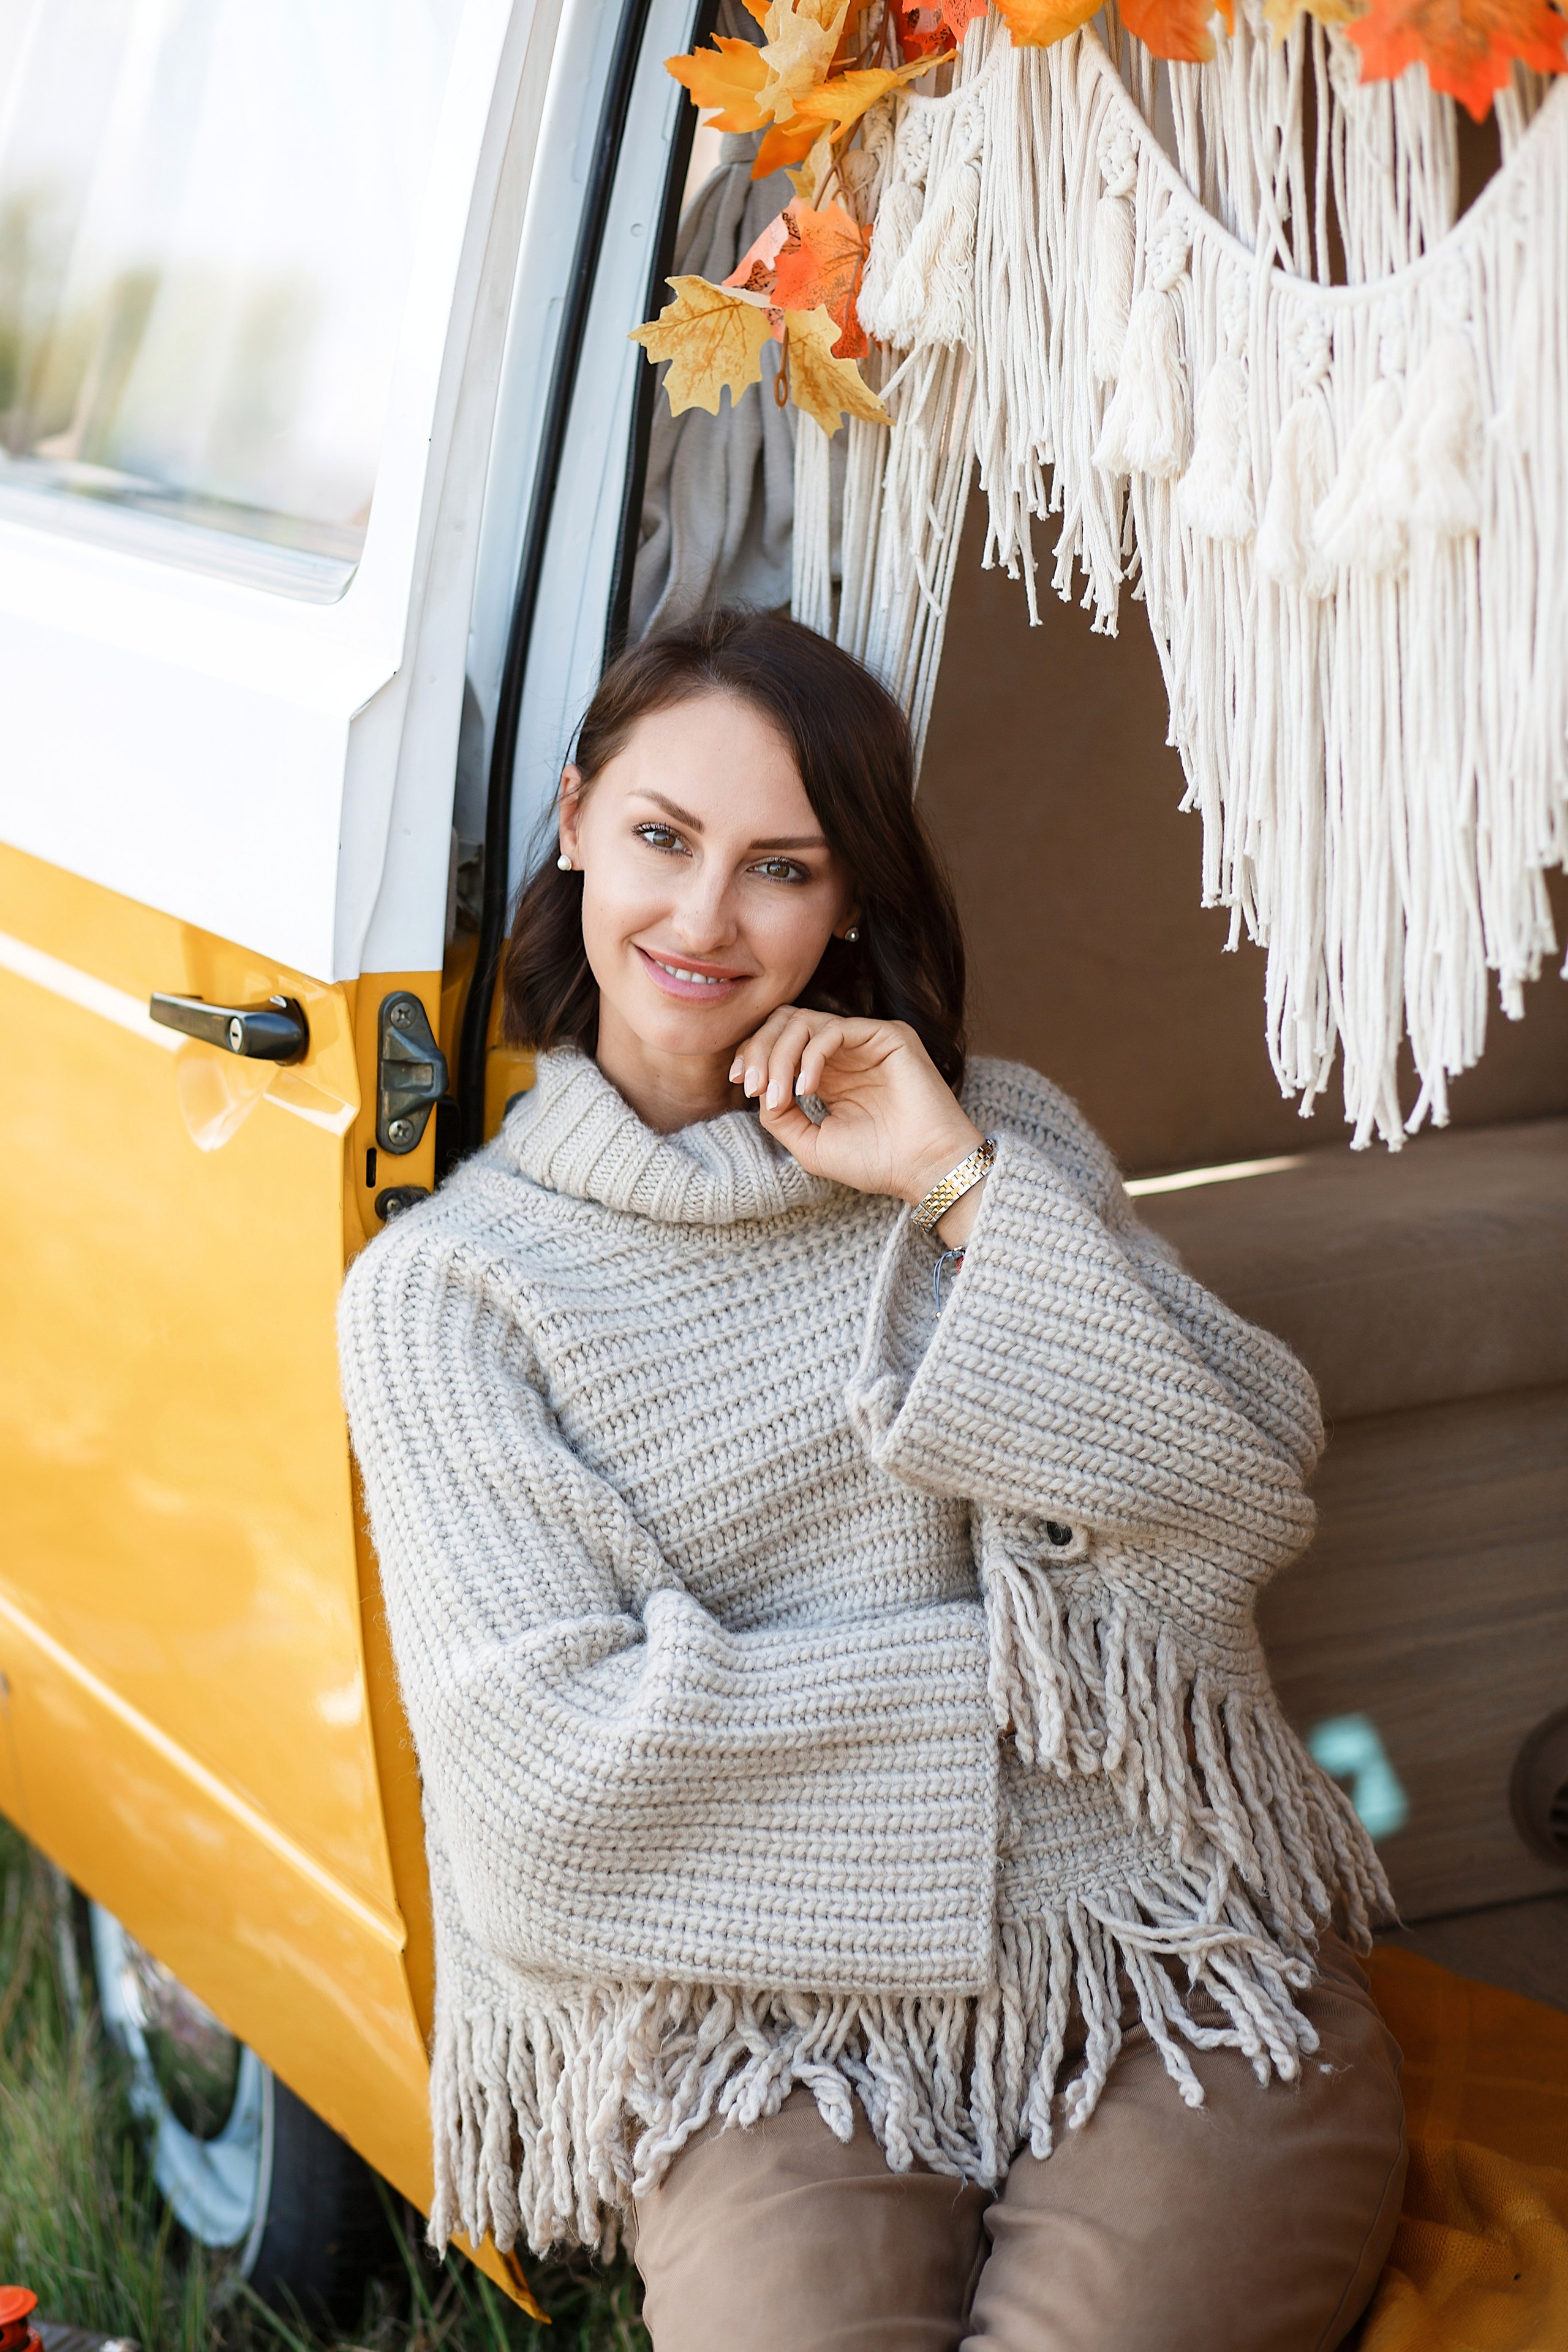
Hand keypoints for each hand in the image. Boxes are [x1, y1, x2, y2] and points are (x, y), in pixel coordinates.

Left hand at [730, 1008, 987, 1241]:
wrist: (924, 1170)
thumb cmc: (876, 1163)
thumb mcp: (811, 1144)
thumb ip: (779, 1117)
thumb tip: (758, 1091)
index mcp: (827, 1073)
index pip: (780, 1041)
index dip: (754, 1054)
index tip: (741, 1083)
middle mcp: (845, 1052)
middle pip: (786, 1021)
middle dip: (761, 1050)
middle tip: (754, 1086)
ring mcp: (866, 1041)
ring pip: (805, 1021)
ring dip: (780, 1056)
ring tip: (779, 1095)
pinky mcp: (888, 1035)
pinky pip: (834, 1030)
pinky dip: (810, 1056)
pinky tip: (806, 1089)